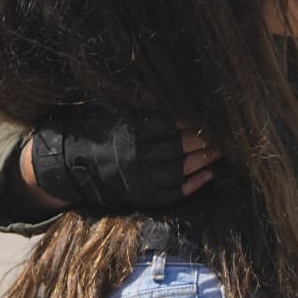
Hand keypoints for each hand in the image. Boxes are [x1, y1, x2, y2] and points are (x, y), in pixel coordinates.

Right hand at [25, 106, 221, 209]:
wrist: (75, 169)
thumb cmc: (99, 135)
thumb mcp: (116, 116)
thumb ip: (142, 111)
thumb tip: (173, 100)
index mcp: (132, 133)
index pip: (169, 125)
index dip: (189, 122)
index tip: (205, 117)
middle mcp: (139, 157)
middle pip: (179, 146)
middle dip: (202, 140)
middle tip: (222, 133)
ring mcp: (143, 179)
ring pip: (182, 169)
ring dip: (204, 159)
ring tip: (220, 150)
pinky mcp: (146, 197)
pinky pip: (176, 191)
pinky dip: (195, 183)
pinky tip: (210, 173)